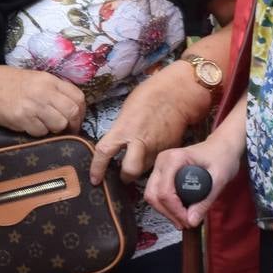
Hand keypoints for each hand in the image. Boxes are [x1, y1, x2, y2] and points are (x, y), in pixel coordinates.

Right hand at [0, 64, 86, 136]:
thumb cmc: (10, 83)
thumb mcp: (36, 79)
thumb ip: (55, 90)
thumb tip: (73, 108)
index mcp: (50, 80)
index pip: (78, 97)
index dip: (81, 111)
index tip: (76, 118)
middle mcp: (44, 92)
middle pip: (72, 112)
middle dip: (72, 124)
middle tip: (66, 129)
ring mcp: (33, 106)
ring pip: (59, 124)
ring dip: (55, 129)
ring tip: (46, 126)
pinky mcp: (22, 118)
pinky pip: (40, 132)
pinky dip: (38, 133)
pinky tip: (30, 125)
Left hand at [90, 64, 215, 184]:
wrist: (177, 94)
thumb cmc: (149, 95)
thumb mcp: (127, 112)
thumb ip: (121, 130)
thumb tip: (116, 141)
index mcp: (124, 129)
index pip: (104, 153)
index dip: (97, 168)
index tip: (95, 179)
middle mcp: (140, 142)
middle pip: (130, 172)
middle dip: (125, 177)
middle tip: (123, 175)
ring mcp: (157, 148)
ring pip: (146, 170)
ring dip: (140, 169)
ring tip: (139, 162)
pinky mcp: (170, 149)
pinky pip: (159, 162)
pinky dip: (154, 161)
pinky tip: (152, 152)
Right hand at [143, 136, 243, 228]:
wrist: (222, 146)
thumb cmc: (222, 157)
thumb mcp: (219, 179)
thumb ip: (205, 201)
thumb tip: (192, 221)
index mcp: (173, 159)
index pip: (165, 191)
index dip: (175, 211)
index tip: (189, 221)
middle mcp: (161, 161)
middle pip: (153, 195)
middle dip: (168, 213)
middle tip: (185, 224)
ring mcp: (159, 166)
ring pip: (151, 196)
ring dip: (165, 211)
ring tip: (184, 220)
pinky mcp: (161, 173)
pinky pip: (156, 193)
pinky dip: (165, 206)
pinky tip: (180, 212)